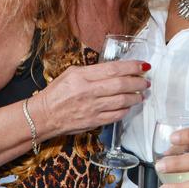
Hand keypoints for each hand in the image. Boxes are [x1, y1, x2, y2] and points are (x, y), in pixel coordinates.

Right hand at [34, 60, 150, 137]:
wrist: (43, 116)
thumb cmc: (57, 93)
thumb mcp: (72, 73)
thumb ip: (93, 71)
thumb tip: (115, 69)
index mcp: (82, 76)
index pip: (114, 69)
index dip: (132, 67)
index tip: (143, 66)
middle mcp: (88, 91)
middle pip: (121, 85)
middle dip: (138, 82)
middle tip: (146, 81)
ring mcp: (92, 108)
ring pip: (122, 101)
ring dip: (136, 97)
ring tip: (141, 94)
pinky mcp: (93, 121)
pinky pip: (116, 116)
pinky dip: (126, 110)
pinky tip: (129, 106)